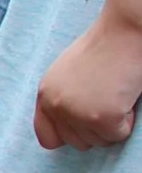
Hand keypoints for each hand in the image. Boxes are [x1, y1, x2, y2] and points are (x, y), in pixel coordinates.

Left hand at [34, 7, 141, 150]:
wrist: (125, 30)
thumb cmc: (105, 46)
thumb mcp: (69, 73)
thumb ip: (63, 99)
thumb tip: (68, 128)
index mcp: (45, 94)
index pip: (47, 138)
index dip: (69, 135)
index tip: (85, 125)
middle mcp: (56, 106)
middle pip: (78, 143)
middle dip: (97, 127)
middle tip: (108, 98)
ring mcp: (78, 114)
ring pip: (99, 141)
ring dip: (113, 122)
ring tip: (116, 93)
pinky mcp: (102, 118)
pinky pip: (118, 135)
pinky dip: (127, 120)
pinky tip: (125, 96)